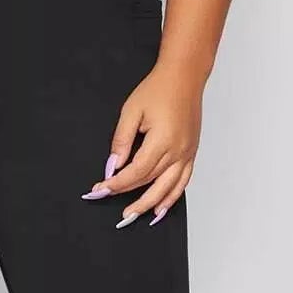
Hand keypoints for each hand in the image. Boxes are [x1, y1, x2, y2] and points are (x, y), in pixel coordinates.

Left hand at [80, 60, 201, 225]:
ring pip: (168, 187)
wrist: (184, 77)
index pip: (136, 171)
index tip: (101, 188)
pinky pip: (183, 181)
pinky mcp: (191, 152)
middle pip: (150, 181)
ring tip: (135, 215)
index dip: (117, 183)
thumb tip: (113, 164)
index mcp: (162, 140)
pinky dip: (172, 197)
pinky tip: (162, 207)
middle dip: (129, 196)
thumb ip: (121, 140)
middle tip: (115, 210)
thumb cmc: (158, 89)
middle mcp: (178, 150)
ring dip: (151, 204)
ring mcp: (187, 153)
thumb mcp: (131, 111)